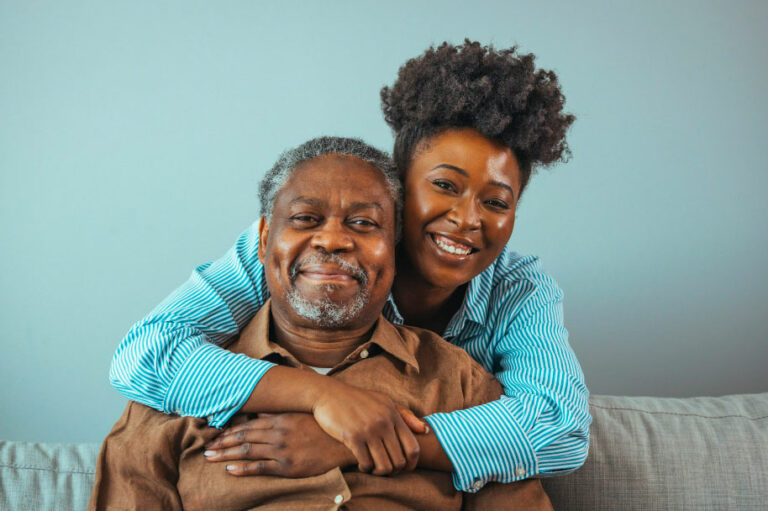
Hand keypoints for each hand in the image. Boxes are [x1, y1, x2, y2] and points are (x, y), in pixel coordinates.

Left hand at [204, 413, 354, 476]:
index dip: (229, 430)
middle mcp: (277, 433)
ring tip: (210, 457)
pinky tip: (230, 469)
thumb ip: (279, 413)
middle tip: (206, 448)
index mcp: (280, 420)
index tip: (214, 434)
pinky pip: (260, 468)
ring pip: (247, 451)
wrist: (341, 443)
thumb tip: (261, 409)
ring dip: (226, 454)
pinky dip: (243, 468)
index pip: (248, 425)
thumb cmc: (321, 427)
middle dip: (222, 442)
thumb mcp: (299, 414)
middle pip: (243, 438)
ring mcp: (281, 450)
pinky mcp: (287, 466)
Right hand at [312, 381, 426, 474]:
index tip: (404, 468)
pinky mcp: (352, 437)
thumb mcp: (384, 401)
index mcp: (393, 415)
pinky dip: (365, 468)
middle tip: (384, 468)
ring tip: (373, 468)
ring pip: (384, 466)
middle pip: (399, 460)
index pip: (413, 447)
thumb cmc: (358, 400)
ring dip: (379, 472)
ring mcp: (368, 430)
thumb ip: (405, 415)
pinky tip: (361, 463)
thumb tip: (425, 431)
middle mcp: (383, 423)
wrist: (329, 394)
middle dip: (393, 470)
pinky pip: (366, 463)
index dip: (411, 463)